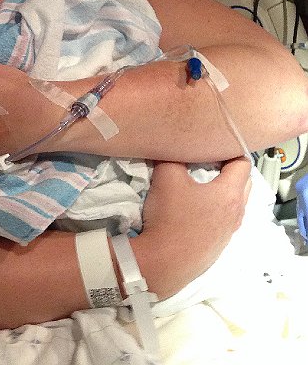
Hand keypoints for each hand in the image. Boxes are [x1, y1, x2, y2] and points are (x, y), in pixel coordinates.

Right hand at [138, 157, 251, 296]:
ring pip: (234, 204)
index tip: (211, 144)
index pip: (243, 163)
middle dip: (229, 170)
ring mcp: (229, 232)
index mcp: (230, 194)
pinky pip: (223, 220)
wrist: (164, 261)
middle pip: (243, 184)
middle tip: (207, 161)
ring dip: (222, 191)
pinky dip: (214, 209)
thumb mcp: (166, 176)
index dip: (229, 149)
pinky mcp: (218, 246)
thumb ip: (173, 156)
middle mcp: (237, 213)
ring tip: (199, 185)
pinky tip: (192, 210)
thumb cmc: (171, 216)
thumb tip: (174, 149)